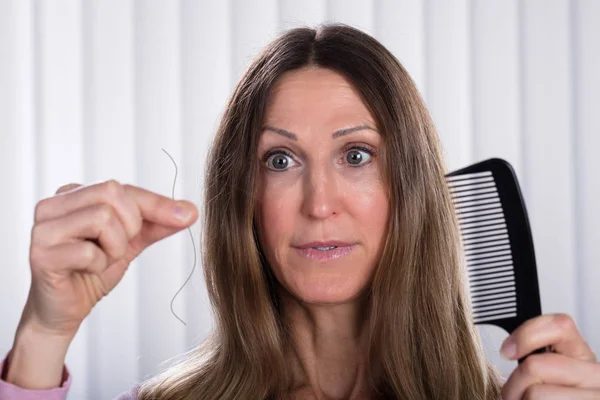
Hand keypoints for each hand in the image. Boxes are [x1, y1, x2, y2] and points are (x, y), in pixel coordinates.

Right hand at [20, 180, 197, 336]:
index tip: (187, 215)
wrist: (66, 311)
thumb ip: (157, 223)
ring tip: (100, 260)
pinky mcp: (41, 255)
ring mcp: (43, 229)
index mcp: (73, 194)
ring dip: (114, 247)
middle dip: (129, 225)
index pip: (122, 188)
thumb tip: (191, 211)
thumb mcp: (131, 241)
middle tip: (117, 248)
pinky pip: (89, 252)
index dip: (157, 203)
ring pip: (101, 218)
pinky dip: (99, 265)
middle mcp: (53, 204)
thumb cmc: (93, 270)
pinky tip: (86, 271)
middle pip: (111, 194)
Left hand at [500, 313, 599, 398]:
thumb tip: (508, 349)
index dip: (525, 335)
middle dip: (512, 386)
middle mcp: (596, 375)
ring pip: (535, 393)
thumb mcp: (552, 377)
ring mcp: (595, 396)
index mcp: (583, 356)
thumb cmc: (555, 399)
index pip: (559, 325)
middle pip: (535, 366)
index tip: (507, 351)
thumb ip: (539, 359)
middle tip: (511, 398)